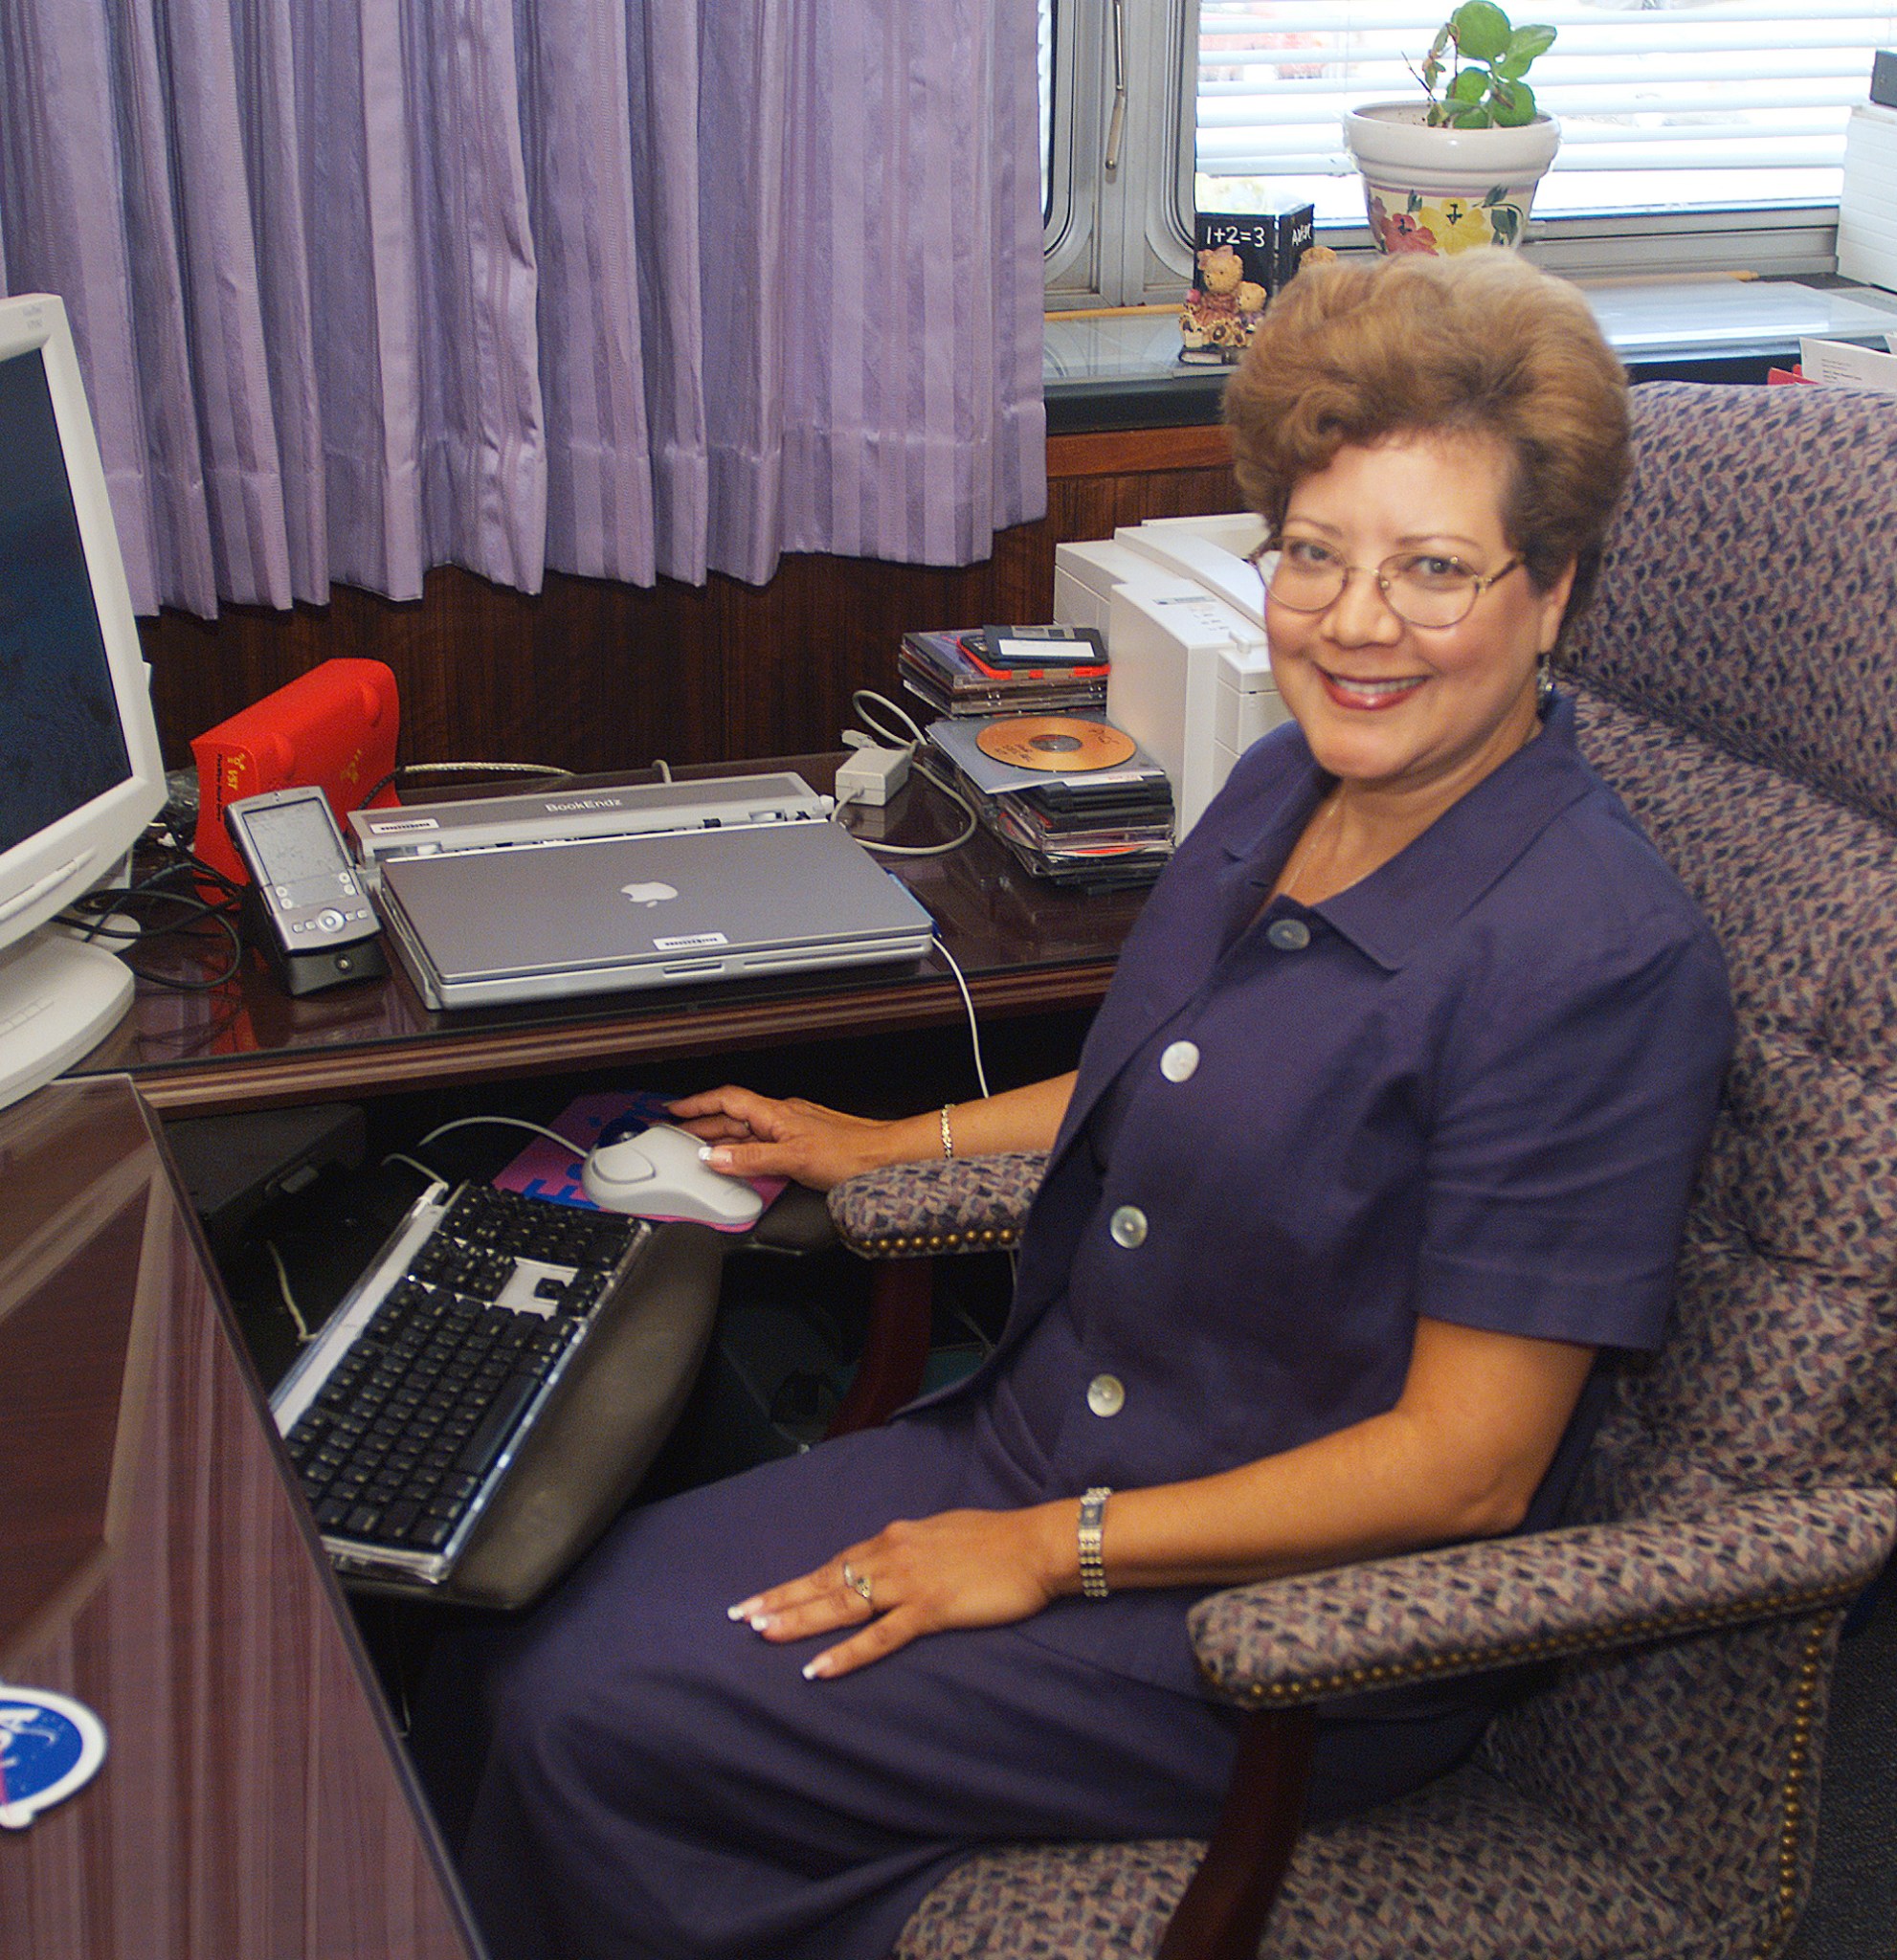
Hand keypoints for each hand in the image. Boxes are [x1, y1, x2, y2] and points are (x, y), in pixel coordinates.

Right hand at [666, 1085, 905, 1190]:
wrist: (886, 1156)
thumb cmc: (851, 1154)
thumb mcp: (794, 1159)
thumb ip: (752, 1159)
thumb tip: (715, 1157)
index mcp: (777, 1113)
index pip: (727, 1100)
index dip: (698, 1104)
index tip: (674, 1110)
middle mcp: (783, 1116)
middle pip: (734, 1115)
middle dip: (703, 1123)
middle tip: (678, 1132)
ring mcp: (794, 1127)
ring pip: (749, 1129)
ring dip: (723, 1137)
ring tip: (701, 1147)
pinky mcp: (803, 1141)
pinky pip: (764, 1141)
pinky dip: (745, 1149)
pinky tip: (742, 1159)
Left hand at [726, 1504, 1070, 1678]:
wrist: (1036, 1544)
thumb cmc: (996, 1540)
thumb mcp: (940, 1534)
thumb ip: (909, 1549)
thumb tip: (886, 1560)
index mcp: (894, 1537)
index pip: (835, 1563)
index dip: (797, 1582)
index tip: (762, 1596)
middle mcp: (892, 1555)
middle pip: (827, 1581)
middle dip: (782, 1600)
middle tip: (741, 1616)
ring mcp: (909, 1583)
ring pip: (842, 1604)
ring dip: (800, 1621)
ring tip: (762, 1635)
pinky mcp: (930, 1609)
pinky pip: (879, 1636)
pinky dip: (845, 1653)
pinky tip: (818, 1668)